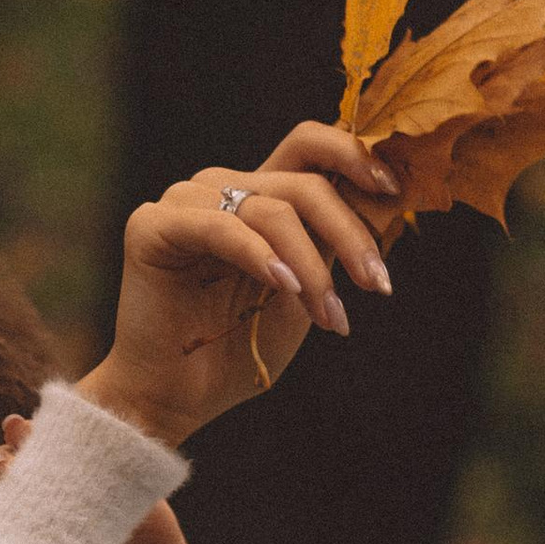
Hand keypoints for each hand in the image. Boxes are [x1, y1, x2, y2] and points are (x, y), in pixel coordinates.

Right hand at [78, 123, 398, 446]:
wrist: (176, 397)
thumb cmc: (239, 347)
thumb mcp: (306, 289)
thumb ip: (333, 243)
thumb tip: (390, 205)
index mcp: (256, 195)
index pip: (309, 146)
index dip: (353, 156)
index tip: (392, 191)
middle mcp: (220, 188)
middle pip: (302, 184)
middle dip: (349, 233)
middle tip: (377, 284)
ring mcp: (183, 202)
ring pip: (270, 209)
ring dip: (310, 266)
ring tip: (329, 317)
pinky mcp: (151, 225)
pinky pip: (220, 227)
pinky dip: (260, 256)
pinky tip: (283, 287)